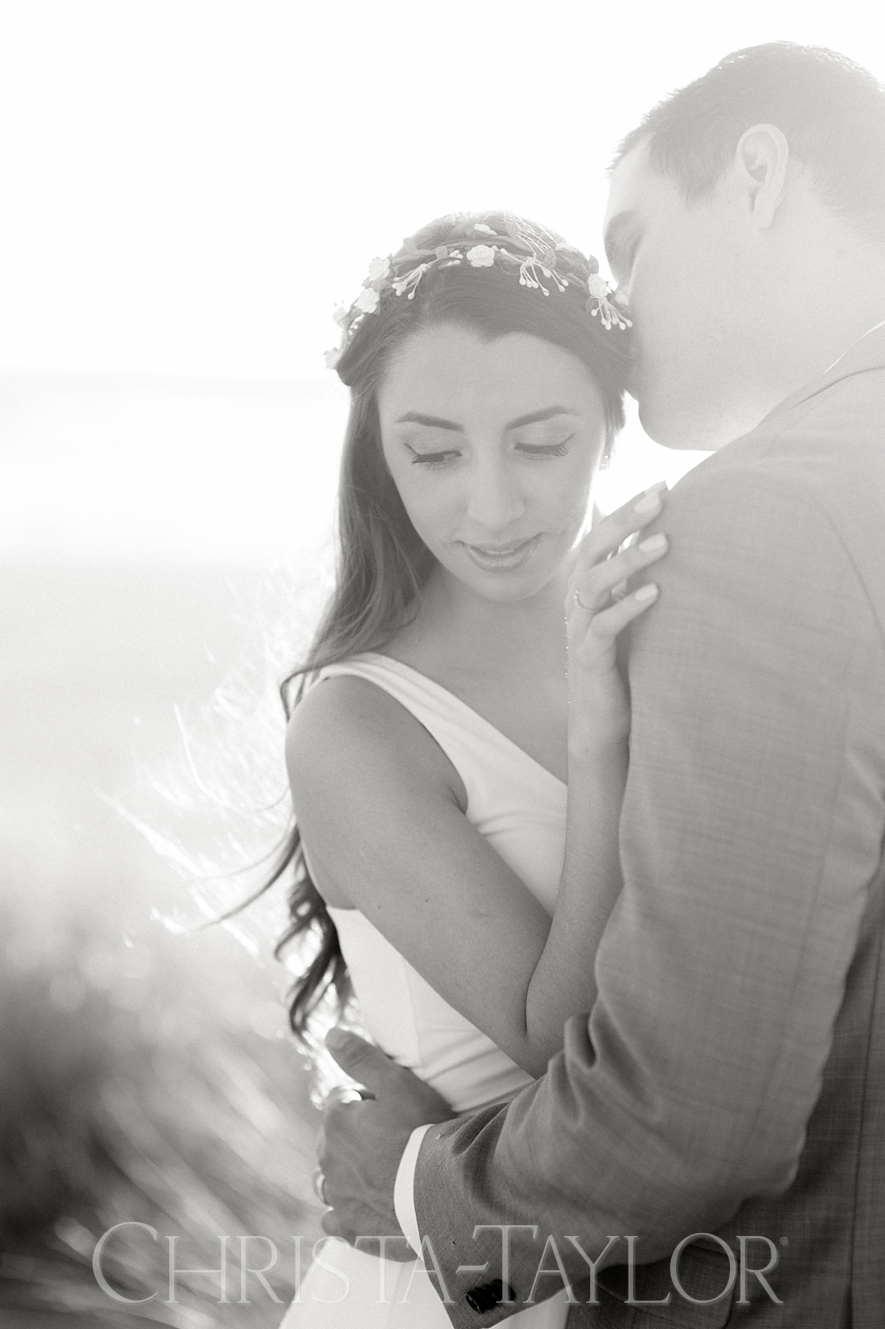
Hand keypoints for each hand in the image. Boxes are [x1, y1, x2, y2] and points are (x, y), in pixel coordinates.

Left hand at [317, 1028, 452, 1257]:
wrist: (443, 1192)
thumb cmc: (424, 1131)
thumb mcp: (397, 1082)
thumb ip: (361, 1057)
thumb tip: (330, 1034)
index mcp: (336, 1119)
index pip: (340, 1098)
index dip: (366, 1099)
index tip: (391, 1105)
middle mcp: (328, 1157)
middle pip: (333, 1136)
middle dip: (353, 1133)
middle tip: (392, 1135)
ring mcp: (338, 1196)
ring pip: (326, 1178)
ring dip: (341, 1171)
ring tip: (374, 1169)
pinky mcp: (351, 1227)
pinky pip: (332, 1221)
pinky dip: (341, 1213)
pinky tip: (362, 1206)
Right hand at [567, 482, 668, 749]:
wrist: (600, 723)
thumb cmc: (620, 664)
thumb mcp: (628, 615)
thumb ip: (635, 580)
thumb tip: (665, 540)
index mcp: (587, 587)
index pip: (602, 536)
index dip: (628, 509)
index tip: (662, 484)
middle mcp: (579, 602)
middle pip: (594, 549)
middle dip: (626, 520)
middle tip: (660, 497)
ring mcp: (580, 629)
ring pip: (595, 583)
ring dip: (629, 560)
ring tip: (664, 542)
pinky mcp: (590, 659)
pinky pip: (603, 626)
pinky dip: (627, 607)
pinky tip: (654, 593)